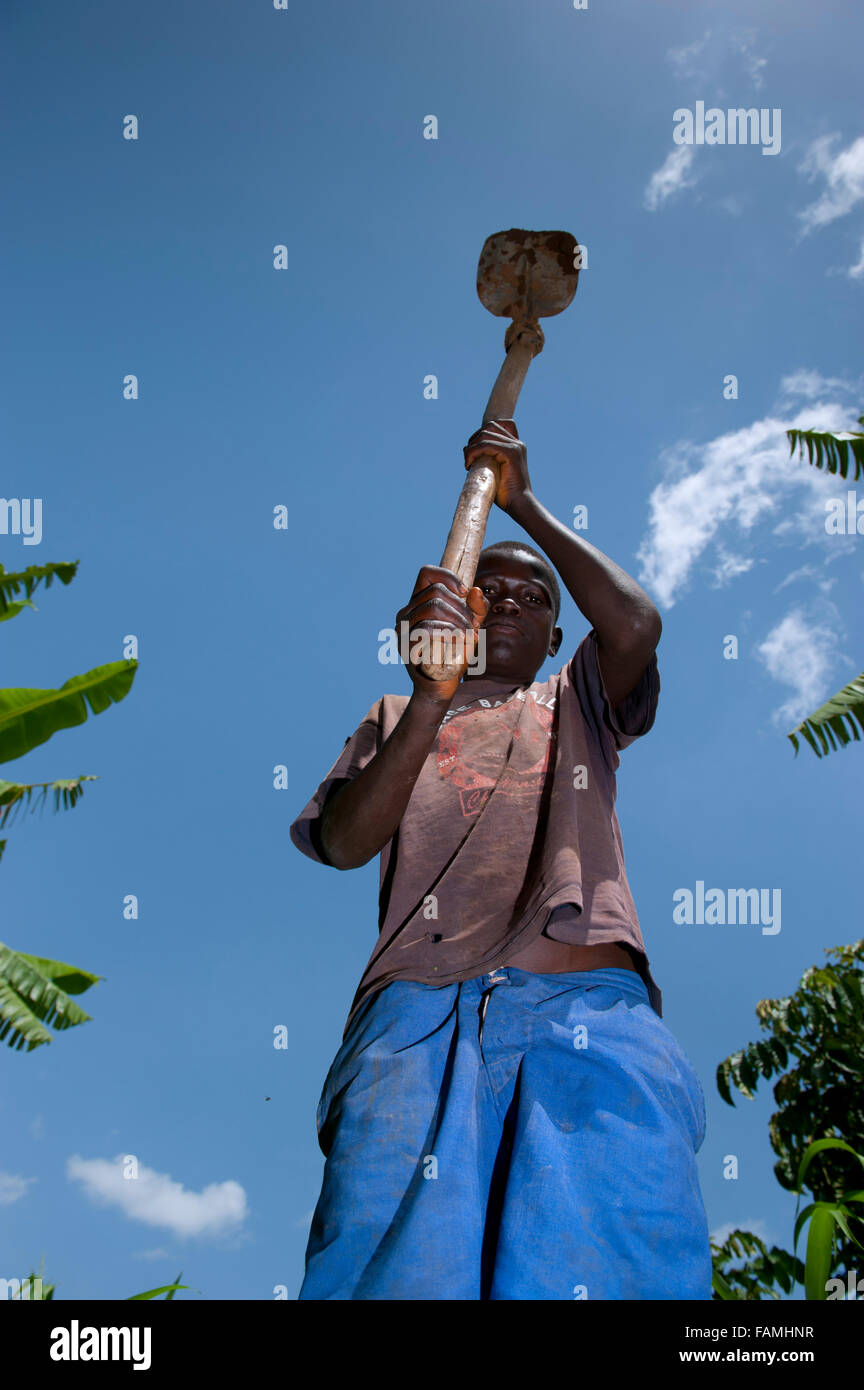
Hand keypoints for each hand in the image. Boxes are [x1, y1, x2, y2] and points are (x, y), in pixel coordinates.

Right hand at [395, 565, 488, 704]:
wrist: (441, 685)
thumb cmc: (455, 652)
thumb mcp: (471, 626)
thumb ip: (476, 608)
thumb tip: (475, 590)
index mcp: (418, 603)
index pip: (427, 573)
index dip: (448, 576)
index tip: (465, 592)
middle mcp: (405, 613)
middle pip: (436, 592)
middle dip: (461, 608)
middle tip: (474, 627)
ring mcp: (402, 629)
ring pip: (433, 608)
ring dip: (459, 621)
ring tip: (470, 637)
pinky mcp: (405, 646)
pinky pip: (427, 629)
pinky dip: (450, 633)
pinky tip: (461, 641)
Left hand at [463, 419, 531, 513]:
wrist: (519, 504)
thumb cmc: (506, 494)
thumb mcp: (493, 471)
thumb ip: (485, 458)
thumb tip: (465, 449)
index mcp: (515, 445)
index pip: (495, 426)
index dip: (479, 435)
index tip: (472, 452)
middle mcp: (517, 443)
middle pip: (489, 426)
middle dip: (474, 439)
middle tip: (468, 458)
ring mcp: (515, 446)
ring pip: (485, 434)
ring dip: (471, 447)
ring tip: (467, 462)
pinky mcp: (511, 453)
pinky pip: (485, 445)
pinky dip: (473, 452)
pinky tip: (469, 464)